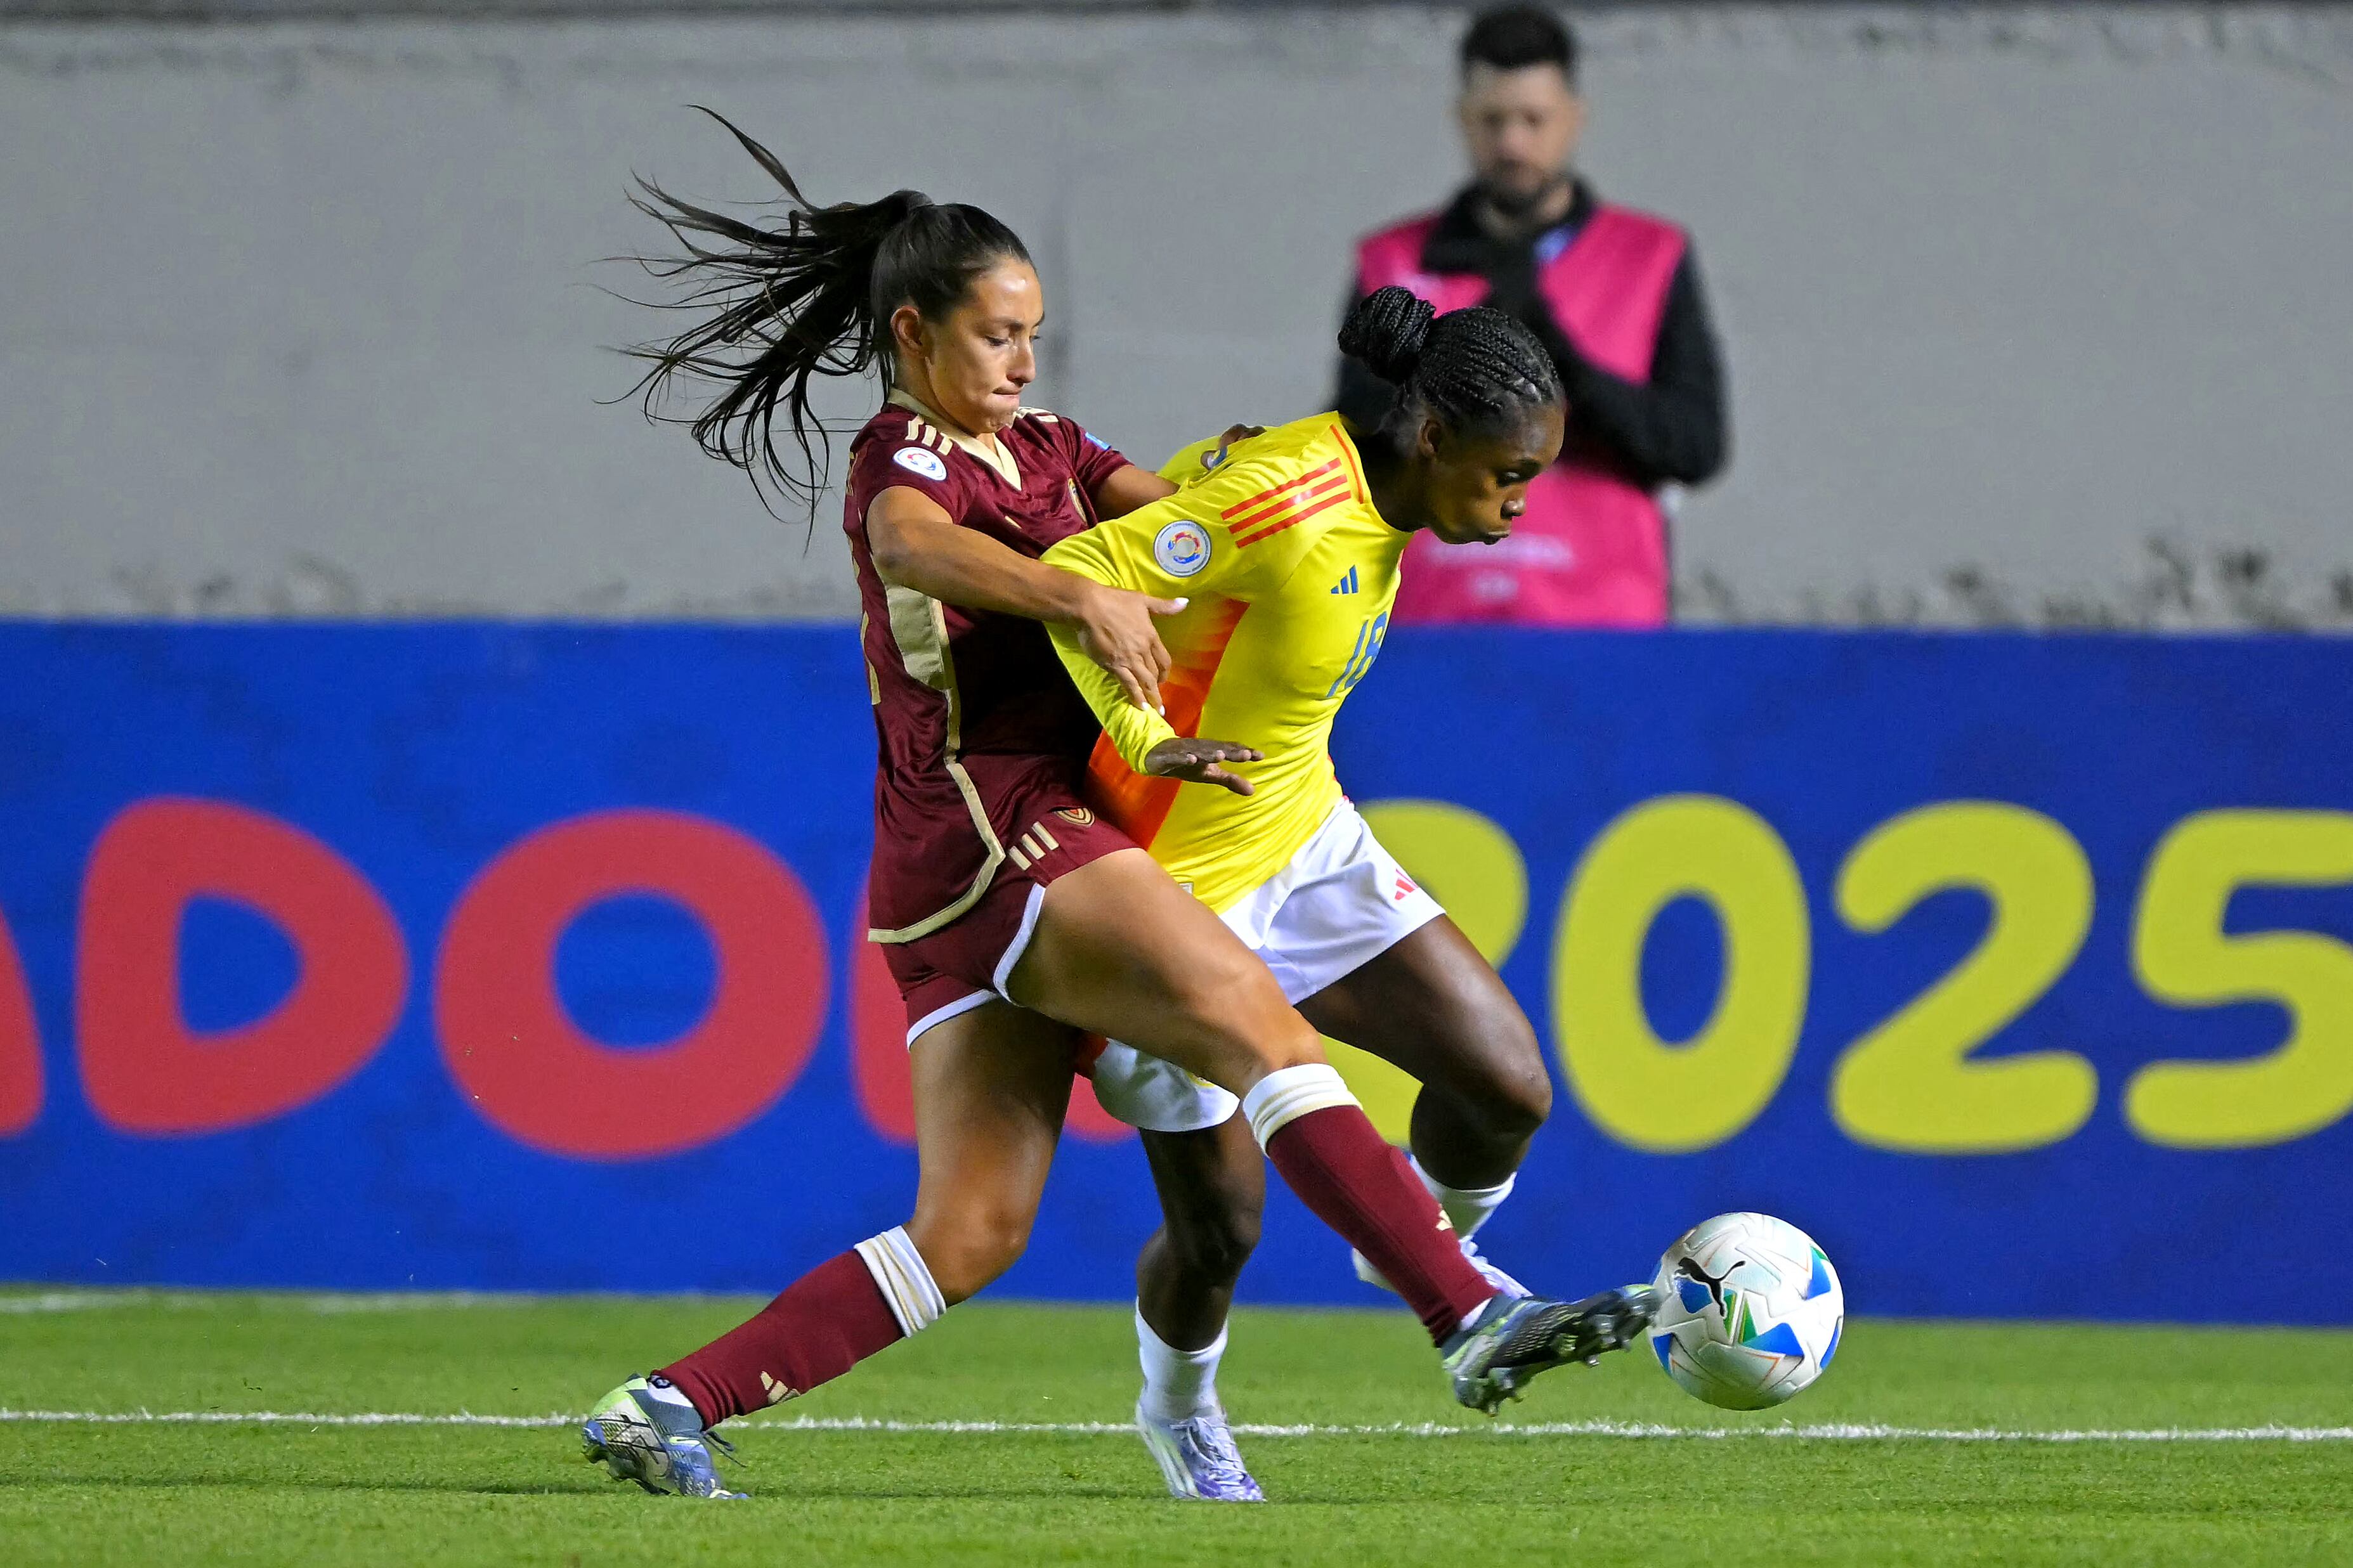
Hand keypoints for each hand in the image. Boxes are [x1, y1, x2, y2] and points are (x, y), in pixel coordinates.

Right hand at [1071, 580, 1183, 711]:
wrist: (1089, 607)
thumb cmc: (1114, 600)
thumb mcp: (1142, 600)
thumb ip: (1164, 606)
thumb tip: (1185, 602)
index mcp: (1150, 635)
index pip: (1164, 659)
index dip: (1165, 672)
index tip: (1163, 679)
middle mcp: (1142, 649)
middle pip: (1154, 673)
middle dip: (1158, 688)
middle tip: (1159, 701)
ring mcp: (1129, 658)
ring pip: (1145, 681)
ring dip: (1151, 697)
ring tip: (1155, 710)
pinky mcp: (1114, 665)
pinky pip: (1128, 684)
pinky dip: (1135, 696)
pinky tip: (1139, 706)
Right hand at [1144, 736, 1262, 795]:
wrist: (1155, 756)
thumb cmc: (1188, 764)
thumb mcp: (1210, 774)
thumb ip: (1231, 780)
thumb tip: (1253, 791)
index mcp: (1211, 752)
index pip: (1230, 750)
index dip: (1244, 752)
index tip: (1260, 756)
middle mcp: (1200, 749)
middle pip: (1217, 749)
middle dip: (1231, 751)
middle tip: (1246, 755)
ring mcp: (1183, 751)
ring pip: (1198, 752)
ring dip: (1209, 753)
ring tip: (1221, 756)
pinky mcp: (1168, 757)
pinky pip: (1176, 757)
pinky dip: (1184, 757)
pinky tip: (1192, 759)